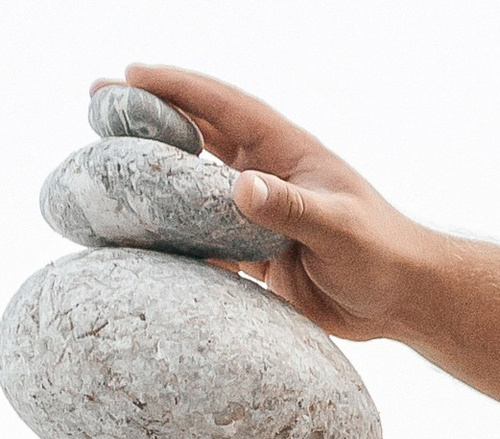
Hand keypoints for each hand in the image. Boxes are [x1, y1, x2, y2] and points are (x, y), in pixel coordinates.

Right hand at [116, 66, 439, 340]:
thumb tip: (242, 188)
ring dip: (155, 174)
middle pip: (198, 134)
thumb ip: (290, 206)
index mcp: (284, 149)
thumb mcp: (337, 226)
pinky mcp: (259, 253)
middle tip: (98, 102)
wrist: (402, 300)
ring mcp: (260, 211)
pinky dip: (176, 236)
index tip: (130, 76)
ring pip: (195, 184)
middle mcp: (267, 173)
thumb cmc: (381, 253)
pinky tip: (140, 237)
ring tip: (106, 165)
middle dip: (150, 116)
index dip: (176, 88)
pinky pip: (206, 237)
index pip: (221, 106)